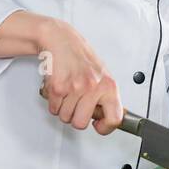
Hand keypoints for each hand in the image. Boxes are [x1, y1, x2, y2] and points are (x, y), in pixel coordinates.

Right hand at [37, 18, 123, 133]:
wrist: (61, 40)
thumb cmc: (81, 57)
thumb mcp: (102, 75)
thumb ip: (105, 96)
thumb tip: (106, 118)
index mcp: (109, 85)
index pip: (114, 118)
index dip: (105, 128)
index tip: (98, 125)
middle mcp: (94, 87)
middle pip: (81, 123)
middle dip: (75, 117)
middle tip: (76, 106)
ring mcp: (75, 87)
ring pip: (65, 117)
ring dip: (63, 109)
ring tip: (67, 94)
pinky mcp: (58, 87)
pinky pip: (54, 108)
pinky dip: (54, 102)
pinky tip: (59, 89)